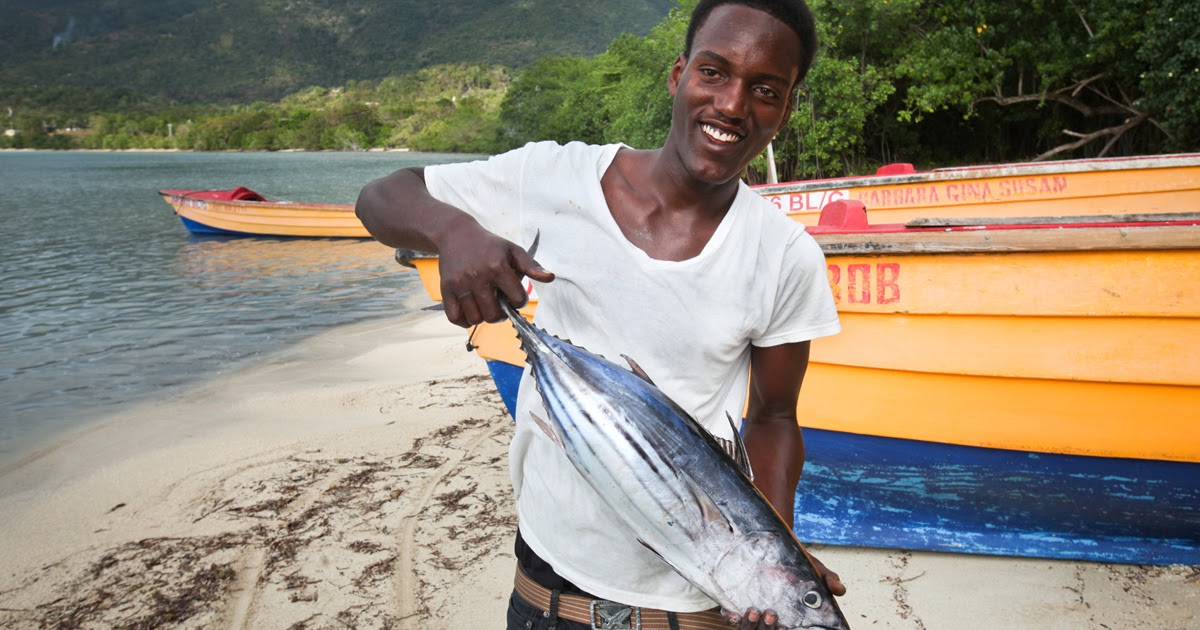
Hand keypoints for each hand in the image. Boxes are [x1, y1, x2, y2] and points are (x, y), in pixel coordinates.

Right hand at [438, 222, 553, 326]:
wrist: (456, 234)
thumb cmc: (489, 245)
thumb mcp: (512, 250)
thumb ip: (532, 266)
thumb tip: (550, 277)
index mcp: (497, 267)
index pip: (516, 299)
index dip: (519, 301)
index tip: (514, 296)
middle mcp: (477, 277)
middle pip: (494, 315)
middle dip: (501, 314)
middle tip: (500, 304)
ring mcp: (459, 284)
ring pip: (475, 319)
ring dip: (483, 317)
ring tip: (486, 305)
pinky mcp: (445, 290)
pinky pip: (455, 318)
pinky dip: (464, 320)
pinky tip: (471, 311)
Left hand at [721, 551, 844, 628]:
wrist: (776, 546)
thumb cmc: (798, 563)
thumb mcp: (815, 569)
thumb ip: (827, 580)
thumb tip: (841, 590)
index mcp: (790, 618)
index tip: (784, 628)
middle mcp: (771, 618)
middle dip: (766, 629)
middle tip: (772, 615)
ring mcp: (754, 613)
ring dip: (749, 625)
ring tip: (754, 610)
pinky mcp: (737, 603)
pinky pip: (730, 617)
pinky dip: (730, 617)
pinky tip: (731, 612)